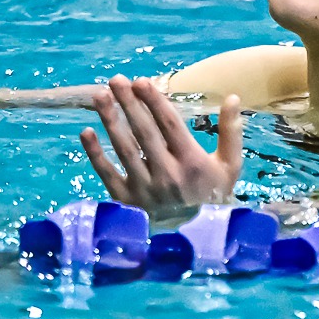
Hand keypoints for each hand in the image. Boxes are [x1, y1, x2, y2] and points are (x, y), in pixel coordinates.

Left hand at [80, 76, 241, 212]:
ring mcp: (145, 189)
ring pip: (124, 149)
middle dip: (129, 104)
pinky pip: (107, 174)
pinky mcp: (127, 202)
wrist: (197, 238)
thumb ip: (231, 132)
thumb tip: (232, 98)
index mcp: (193, 163)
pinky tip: (86, 132)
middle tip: (116, 80)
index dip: (154, 101)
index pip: (170, 125)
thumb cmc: (213, 194)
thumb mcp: (230, 166)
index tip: (141, 81)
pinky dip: (95, 154)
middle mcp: (168, 175)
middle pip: (144, 132)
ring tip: (100, 96)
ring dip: (110, 121)